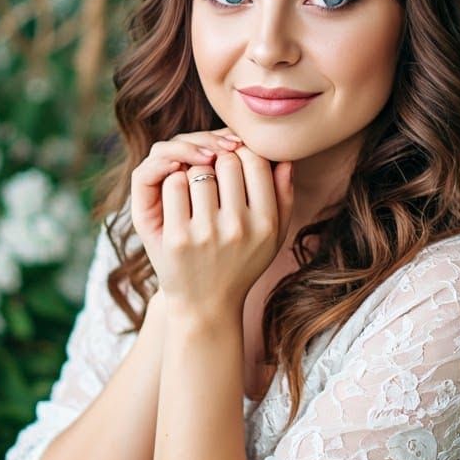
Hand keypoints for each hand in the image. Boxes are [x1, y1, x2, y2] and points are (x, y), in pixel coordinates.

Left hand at [130, 129, 292, 312]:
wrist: (206, 306)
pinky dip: (174, 183)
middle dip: (217, 160)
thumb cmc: (241, 264)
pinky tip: (179, 196)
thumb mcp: (273, 237)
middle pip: (226, 161)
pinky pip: (174, 185)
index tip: (233, 160)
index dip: (242, 153)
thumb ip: (284, 197)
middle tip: (212, 170)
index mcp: (265, 223)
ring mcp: (205, 233)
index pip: (255, 161)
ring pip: (198, 170)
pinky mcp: (176, 238)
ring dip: (193, 171)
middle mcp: (238, 227)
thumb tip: (285, 160)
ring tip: (195, 185)